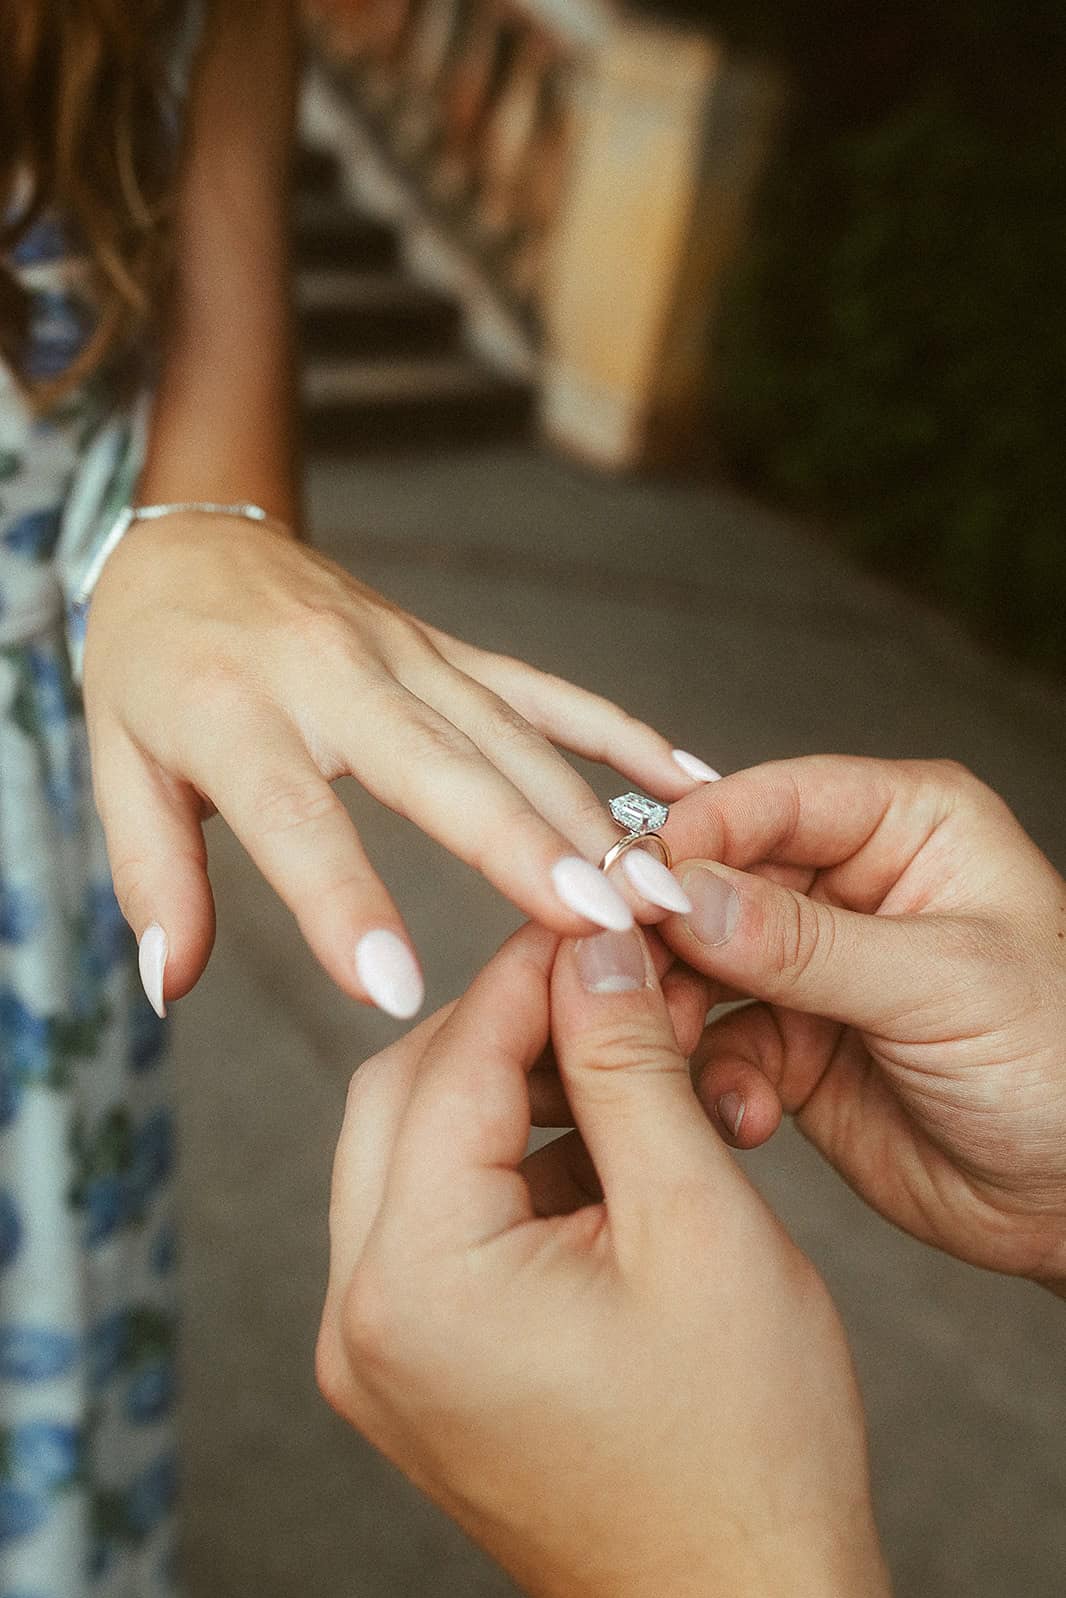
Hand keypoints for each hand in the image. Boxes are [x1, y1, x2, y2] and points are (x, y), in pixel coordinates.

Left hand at [82, 513, 709, 1016]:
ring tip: (655, 889)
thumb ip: (151, 876)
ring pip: (511, 734)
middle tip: (595, 923)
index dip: (342, 902)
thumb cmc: (149, 664)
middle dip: (523, 846)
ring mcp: (406, 651)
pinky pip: (543, 689)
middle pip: (439, 765)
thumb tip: (169, 986)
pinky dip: (618, 731)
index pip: (294, 816)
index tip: (391, 988)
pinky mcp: (447, 646)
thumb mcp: (118, 762)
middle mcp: (333, 672)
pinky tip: (689, 779)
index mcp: (233, 709)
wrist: (191, 538)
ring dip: (588, 811)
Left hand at [316, 922, 889, 1597]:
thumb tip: (594, 949)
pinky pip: (434, 1220)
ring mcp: (378, 1352)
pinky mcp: (413, 1367)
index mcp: (416, 1281)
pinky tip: (598, 1146)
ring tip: (622, 1062)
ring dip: (510, 1092)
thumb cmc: (742, 1447)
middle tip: (610, 984)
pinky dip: (507, 1165)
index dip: (532, 970)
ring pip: (415, 1150)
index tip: (594, 912)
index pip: (453, 1059)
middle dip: (508, 1025)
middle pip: (404, 1094)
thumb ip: (629, 1068)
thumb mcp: (696, 1224)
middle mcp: (362, 1318)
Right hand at [658, 757, 1065, 1292]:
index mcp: (906, 826)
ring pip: (702, 963)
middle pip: (718, 879)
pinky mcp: (793, 1043)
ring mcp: (815, 966)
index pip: (772, 801)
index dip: (697, 838)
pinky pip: (719, 1043)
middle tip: (623, 977)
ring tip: (668, 1051)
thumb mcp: (943, 985)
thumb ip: (807, 942)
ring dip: (679, 1011)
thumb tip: (685, 895)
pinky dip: (714, 1079)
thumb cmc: (1062, 1066)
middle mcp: (851, 884)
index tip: (633, 885)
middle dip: (671, 934)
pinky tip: (745, 1115)